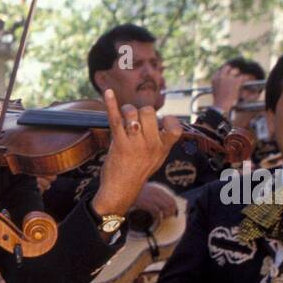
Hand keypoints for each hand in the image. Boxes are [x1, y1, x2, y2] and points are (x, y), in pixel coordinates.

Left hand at [91, 89, 181, 217]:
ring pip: (133, 113)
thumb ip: (162, 140)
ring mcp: (135, 144)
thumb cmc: (138, 172)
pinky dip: (111, 103)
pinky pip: (116, 119)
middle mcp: (151, 145)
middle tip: (135, 120)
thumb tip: (166, 120)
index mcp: (163, 148)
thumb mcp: (157, 158)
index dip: (168, 120)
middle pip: (149, 112)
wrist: (121, 190)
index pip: (175, 128)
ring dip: (127, 111)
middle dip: (140, 111)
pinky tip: (107, 92)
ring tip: (124, 118)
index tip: (162, 123)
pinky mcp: (119, 144)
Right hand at [210, 63, 245, 115]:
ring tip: (241, 78)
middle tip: (235, 75)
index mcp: (214, 78)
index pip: (220, 70)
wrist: (221, 106)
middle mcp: (221, 76)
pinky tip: (248, 79)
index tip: (228, 74)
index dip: (225, 71)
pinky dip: (246, 78)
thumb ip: (219, 83)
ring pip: (236, 70)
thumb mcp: (216, 90)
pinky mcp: (236, 81)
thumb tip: (224, 81)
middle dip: (232, 70)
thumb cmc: (218, 101)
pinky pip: (243, 76)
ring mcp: (228, 78)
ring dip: (238, 74)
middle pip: (228, 67)